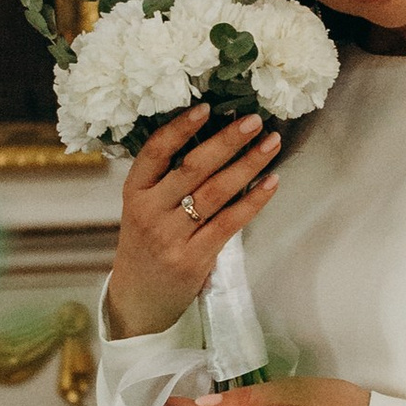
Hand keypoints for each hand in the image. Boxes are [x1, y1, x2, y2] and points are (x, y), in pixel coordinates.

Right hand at [102, 104, 279, 339]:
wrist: (140, 298)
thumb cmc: (147, 243)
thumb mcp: (143, 206)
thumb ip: (167, 177)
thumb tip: (214, 135)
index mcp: (134, 192)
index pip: (154, 151)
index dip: (180, 127)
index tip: (207, 107)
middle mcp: (149, 212)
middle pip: (192, 168)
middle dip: (227, 141)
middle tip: (254, 120)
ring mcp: (171, 237)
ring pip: (215, 193)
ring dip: (248, 165)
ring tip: (270, 143)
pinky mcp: (194, 259)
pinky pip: (229, 223)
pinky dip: (253, 201)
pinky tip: (272, 182)